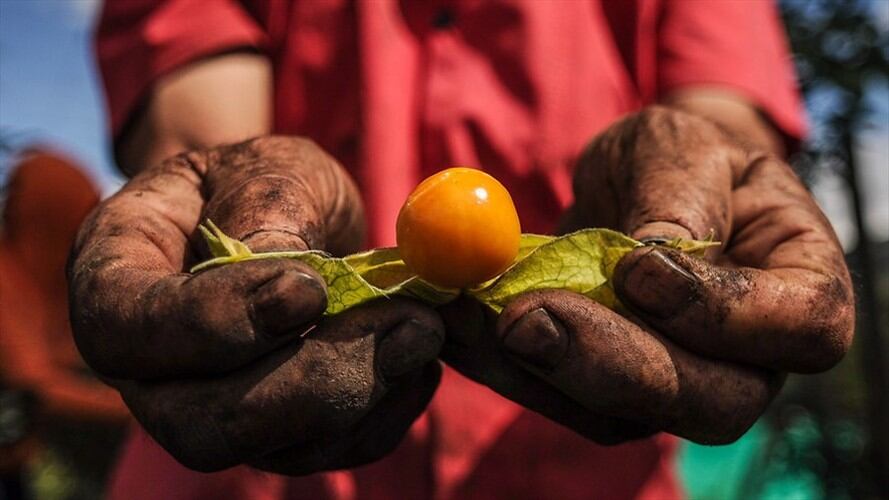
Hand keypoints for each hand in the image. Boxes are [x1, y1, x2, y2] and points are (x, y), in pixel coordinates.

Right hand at [69, 136, 444, 472]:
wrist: (284, 216)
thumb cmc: (260, 182)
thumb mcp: (264, 170)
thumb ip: (266, 215)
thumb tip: (290, 284)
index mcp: (115, 276)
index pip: (128, 328)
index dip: (213, 322)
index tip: (307, 290)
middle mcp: (151, 365)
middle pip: (199, 423)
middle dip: (312, 385)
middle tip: (405, 328)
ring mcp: (212, 407)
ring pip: (273, 449)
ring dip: (365, 396)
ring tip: (424, 329)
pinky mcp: (276, 431)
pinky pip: (327, 450)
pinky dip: (385, 412)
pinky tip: (418, 359)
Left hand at [441, 106, 852, 443]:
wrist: (633, 186)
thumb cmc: (677, 160)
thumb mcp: (680, 150)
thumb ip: (676, 199)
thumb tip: (651, 260)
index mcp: (799, 285)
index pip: (799, 327)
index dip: (723, 312)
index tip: (637, 269)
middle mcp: (749, 357)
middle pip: (711, 401)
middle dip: (611, 365)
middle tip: (525, 319)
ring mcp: (677, 385)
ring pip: (622, 415)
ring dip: (538, 371)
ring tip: (474, 316)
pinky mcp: (606, 393)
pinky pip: (560, 399)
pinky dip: (505, 366)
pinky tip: (460, 326)